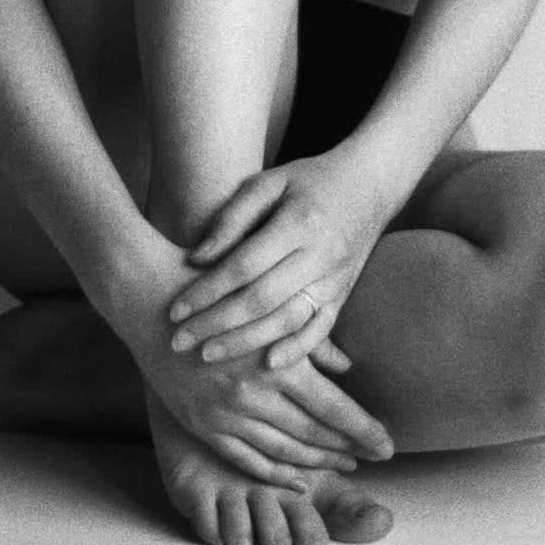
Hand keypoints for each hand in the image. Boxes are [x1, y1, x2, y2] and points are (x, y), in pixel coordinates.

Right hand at [116, 239, 393, 488]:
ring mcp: (224, 413)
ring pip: (283, 451)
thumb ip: (309, 338)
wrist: (149, 297)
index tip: (389, 447)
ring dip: (317, 463)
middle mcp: (253, 394)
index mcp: (276, 361)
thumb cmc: (217, 288)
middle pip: (313, 434)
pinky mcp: (201, 424)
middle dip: (348, 449)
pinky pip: (245, 459)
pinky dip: (275, 473)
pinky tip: (298, 480)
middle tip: (373, 458)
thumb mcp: (268, 303)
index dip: (365, 431)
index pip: (334, 409)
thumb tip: (348, 369)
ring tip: (344, 465)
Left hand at [166, 145, 389, 369]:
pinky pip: (320, 329)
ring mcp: (335, 278)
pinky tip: (268, 365)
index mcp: (298, 222)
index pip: (244, 265)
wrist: (370, 184)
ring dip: (246, 342)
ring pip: (288, 320)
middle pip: (262, 299)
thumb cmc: (308, 180)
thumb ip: (232, 218)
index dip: (207, 290)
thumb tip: (195, 259)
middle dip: (217, 324)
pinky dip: (296, 350)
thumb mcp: (268, 183)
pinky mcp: (343, 294)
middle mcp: (320, 254)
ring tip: (208, 356)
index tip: (174, 310)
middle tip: (179, 341)